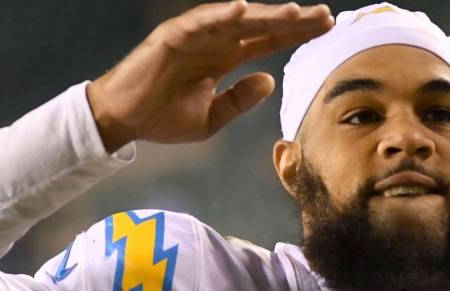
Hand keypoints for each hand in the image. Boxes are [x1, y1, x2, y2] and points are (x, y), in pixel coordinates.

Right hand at [86, 0, 333, 151]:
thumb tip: (270, 80)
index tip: (326, 30)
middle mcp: (214, 40)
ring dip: (264, 13)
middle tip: (325, 16)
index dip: (296, 34)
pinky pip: (199, 21)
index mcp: (225, 57)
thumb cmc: (162, 118)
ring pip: (236, 19)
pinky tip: (242, 9)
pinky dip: (220, 13)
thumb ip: (240, 100)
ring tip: (294, 12)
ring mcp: (194, 35)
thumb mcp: (211, 118)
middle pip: (260, 24)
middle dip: (293, 19)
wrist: (123, 120)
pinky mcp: (172, 35)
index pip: (268, 40)